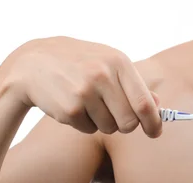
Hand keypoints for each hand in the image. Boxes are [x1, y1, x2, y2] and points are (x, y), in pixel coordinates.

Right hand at [5, 36, 161, 137]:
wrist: (35, 61)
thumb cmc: (80, 62)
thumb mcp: (108, 62)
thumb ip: (133, 83)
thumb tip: (157, 104)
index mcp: (119, 62)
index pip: (144, 102)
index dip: (153, 122)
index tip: (155, 131)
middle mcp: (103, 76)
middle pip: (129, 122)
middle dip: (125, 125)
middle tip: (116, 116)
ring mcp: (85, 93)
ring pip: (109, 128)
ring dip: (102, 122)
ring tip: (89, 102)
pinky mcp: (69, 109)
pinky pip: (88, 129)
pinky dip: (84, 123)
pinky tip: (74, 104)